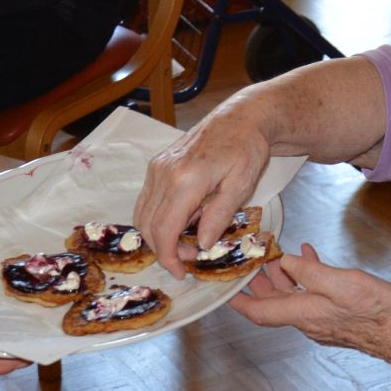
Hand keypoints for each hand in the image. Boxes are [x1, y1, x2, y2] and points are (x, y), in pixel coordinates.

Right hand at [135, 103, 273, 278]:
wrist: (241, 117)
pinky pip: (148, 200)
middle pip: (148, 226)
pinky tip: (185, 218)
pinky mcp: (157, 165)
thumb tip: (202, 245)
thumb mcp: (241, 185)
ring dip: (160, 235)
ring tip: (189, 238)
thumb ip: (219, 216)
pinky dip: (159, 218)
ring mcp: (157, 167)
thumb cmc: (247, 149)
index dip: (168, 257)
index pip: (164, 230)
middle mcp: (163, 173)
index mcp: (185, 180)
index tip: (181, 274)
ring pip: (143, 214)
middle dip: (165, 249)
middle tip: (191, 258)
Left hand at [231, 243, 390, 365]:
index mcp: (305, 314)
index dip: (239, 301)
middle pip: (274, 305)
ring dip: (283, 279)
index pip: (260, 311)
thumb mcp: (342, 282)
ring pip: (293, 300)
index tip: (224, 290)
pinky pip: (312, 299)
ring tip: (279, 256)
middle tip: (250, 262)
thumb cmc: (380, 310)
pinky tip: (313, 261)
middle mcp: (309, 322)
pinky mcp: (338, 319)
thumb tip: (286, 262)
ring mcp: (323, 323)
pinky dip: (306, 280)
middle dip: (259, 283)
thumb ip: (310, 271)